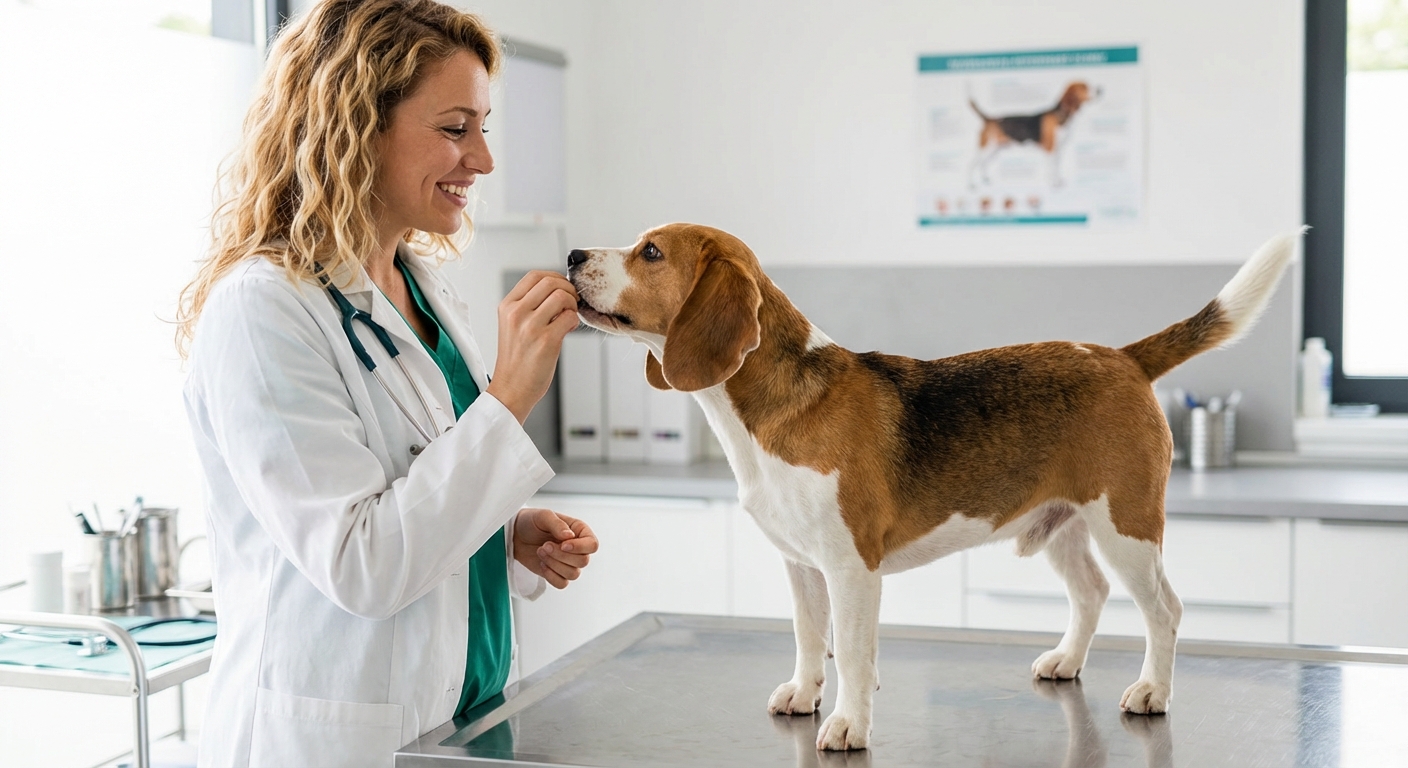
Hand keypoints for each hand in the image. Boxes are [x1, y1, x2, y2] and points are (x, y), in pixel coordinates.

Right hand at [486, 271, 578, 423]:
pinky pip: (570, 317)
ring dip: (572, 305)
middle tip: (572, 303)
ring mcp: (530, 326)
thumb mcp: (513, 326)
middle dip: (568, 289)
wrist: (511, 390)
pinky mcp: (546, 341)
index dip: (555, 277)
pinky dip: (574, 322)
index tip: (562, 289)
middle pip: (550, 282)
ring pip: (562, 297)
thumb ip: (530, 306)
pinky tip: (567, 331)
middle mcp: (516, 313)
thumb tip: (560, 291)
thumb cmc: (516, 360)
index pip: (534, 276)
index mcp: (507, 306)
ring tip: (568, 319)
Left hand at [512, 508, 597, 588]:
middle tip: (545, 545)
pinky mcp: (557, 573)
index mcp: (579, 531)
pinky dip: (551, 576)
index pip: (592, 545)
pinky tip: (542, 564)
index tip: (563, 544)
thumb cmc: (531, 522)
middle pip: (583, 561)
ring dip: (554, 564)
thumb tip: (569, 536)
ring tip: (541, 551)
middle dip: (561, 556)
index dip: (580, 547)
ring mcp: (568, 562)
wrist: (515, 535)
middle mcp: (577, 548)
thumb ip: (558, 524)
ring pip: (573, 574)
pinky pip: (562, 583)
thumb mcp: (543, 516)